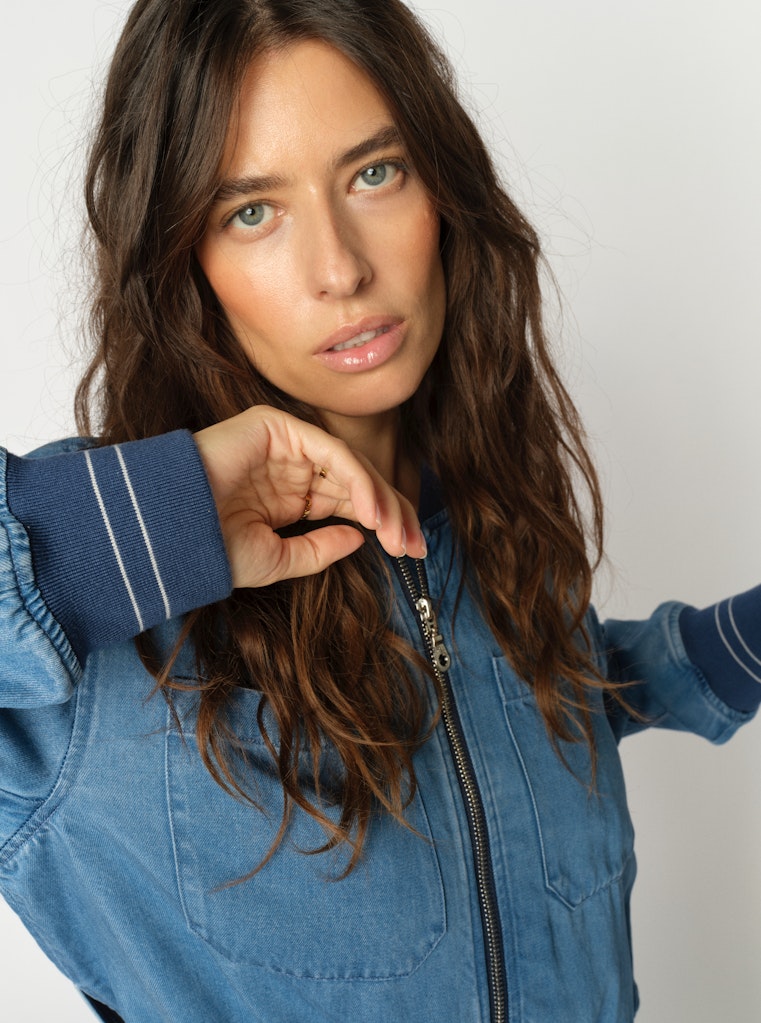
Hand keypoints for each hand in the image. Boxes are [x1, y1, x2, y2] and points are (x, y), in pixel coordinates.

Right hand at [194, 406, 425, 587]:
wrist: (167, 535)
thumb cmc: (211, 548)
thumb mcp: (279, 559)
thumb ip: (320, 549)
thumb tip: (360, 538)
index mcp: (293, 495)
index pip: (351, 502)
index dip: (385, 523)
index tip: (411, 550)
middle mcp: (293, 467)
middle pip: (359, 482)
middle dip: (393, 512)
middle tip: (414, 543)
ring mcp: (286, 444)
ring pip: (350, 465)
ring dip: (380, 499)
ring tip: (396, 533)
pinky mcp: (276, 426)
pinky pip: (329, 451)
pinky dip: (355, 479)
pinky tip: (371, 511)